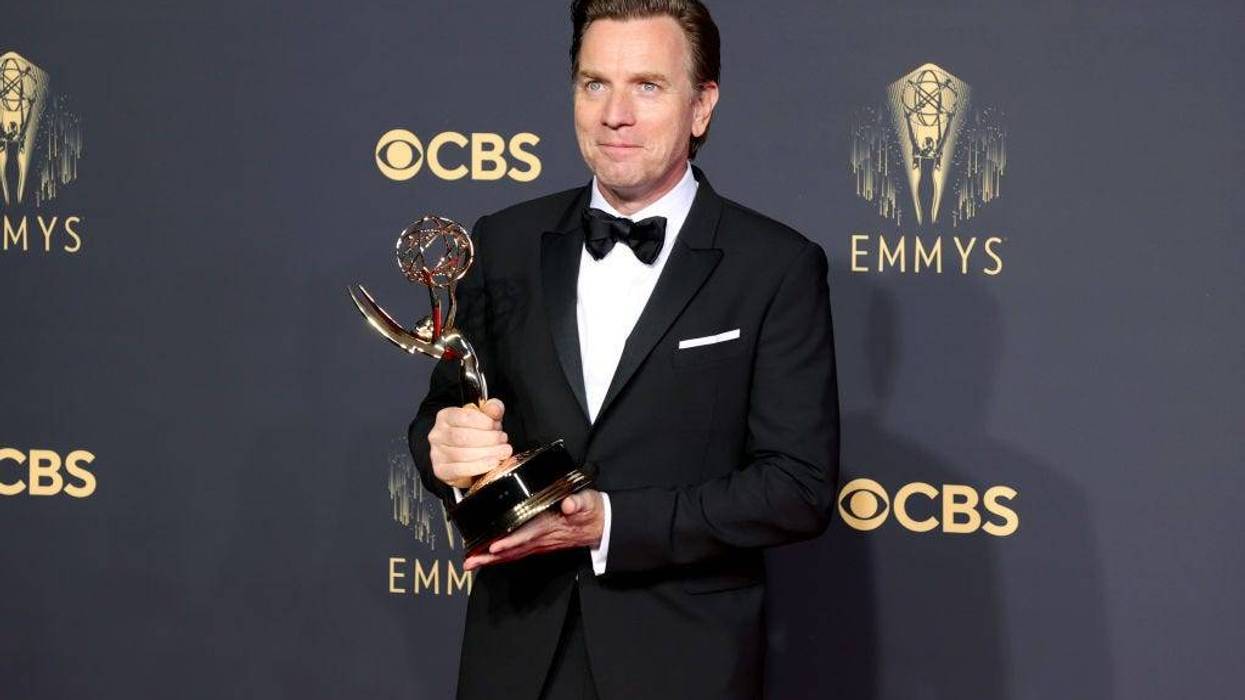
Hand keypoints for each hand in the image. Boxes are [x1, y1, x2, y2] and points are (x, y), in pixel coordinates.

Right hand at [428, 398, 511, 489]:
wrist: (469, 461)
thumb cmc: (475, 437)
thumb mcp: (486, 420)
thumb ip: (492, 410)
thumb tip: (495, 407)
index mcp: (446, 416)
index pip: (463, 416)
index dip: (483, 422)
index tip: (496, 426)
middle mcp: (438, 434)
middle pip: (462, 436)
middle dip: (488, 439)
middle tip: (503, 440)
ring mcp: (437, 453)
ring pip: (461, 454)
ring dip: (487, 453)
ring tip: (502, 452)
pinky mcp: (441, 471)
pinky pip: (459, 470)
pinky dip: (479, 466)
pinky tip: (493, 463)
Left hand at [463, 489, 604, 570]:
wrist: (600, 526)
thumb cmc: (591, 510)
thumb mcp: (588, 502)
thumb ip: (579, 502)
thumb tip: (569, 503)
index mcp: (551, 526)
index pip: (528, 534)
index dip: (511, 541)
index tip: (494, 547)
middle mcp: (542, 539)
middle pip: (513, 550)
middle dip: (490, 557)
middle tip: (469, 562)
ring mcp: (539, 544)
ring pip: (511, 554)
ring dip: (490, 560)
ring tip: (470, 563)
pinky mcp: (538, 544)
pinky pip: (515, 553)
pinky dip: (499, 557)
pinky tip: (485, 558)